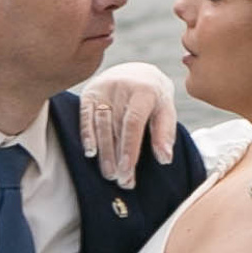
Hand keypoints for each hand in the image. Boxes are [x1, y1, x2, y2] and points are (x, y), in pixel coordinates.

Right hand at [77, 60, 178, 187]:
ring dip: (103, 152)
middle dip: (117, 156)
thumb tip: (165, 159)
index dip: (130, 148)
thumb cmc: (155, 98)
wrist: (138, 71)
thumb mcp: (166, 110)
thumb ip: (165, 133)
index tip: (127, 170)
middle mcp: (122, 87)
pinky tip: (90, 153)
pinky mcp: (89, 92)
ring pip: (100, 124)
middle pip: (116, 127)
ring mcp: (103, 89)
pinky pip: (85, 115)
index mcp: (144, 91)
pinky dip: (86, 135)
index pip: (133, 122)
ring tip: (109, 175)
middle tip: (121, 181)